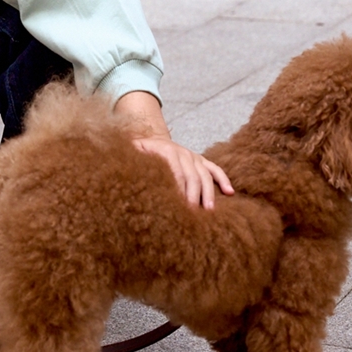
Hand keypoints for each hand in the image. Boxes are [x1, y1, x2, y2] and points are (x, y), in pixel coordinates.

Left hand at [114, 91, 232, 208]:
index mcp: (166, 150)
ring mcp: (194, 157)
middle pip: (192, 176)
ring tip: (209, 211)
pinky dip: (223, 180)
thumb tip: (120, 168)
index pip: (175, 172)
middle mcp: (183, 153)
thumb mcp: (132, 151)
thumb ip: (130, 158)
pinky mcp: (201, 161)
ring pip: (205, 175)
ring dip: (208, 193)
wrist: (151, 136)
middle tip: (193, 215)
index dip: (177, 189)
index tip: (177, 206)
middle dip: (193, 196)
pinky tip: (230, 193)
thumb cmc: (140, 150)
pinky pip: (216, 170)